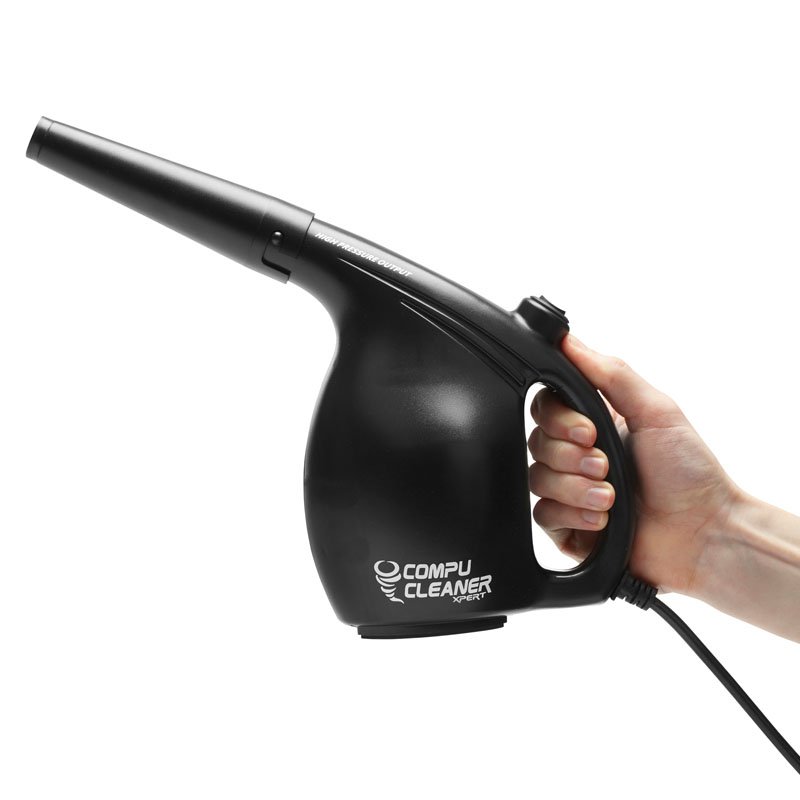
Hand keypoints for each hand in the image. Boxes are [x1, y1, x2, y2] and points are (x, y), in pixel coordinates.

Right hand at [528, 334, 741, 594]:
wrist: (704, 534)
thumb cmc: (690, 472)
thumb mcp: (656, 410)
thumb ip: (611, 372)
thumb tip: (569, 340)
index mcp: (595, 423)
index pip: (546, 408)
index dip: (559, 419)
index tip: (589, 431)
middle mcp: (579, 455)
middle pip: (537, 444)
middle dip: (571, 458)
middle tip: (606, 466)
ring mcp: (572, 491)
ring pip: (537, 480)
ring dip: (576, 489)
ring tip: (611, 497)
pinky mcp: (569, 526)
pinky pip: (543, 515)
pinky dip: (573, 515)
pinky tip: (602, 518)